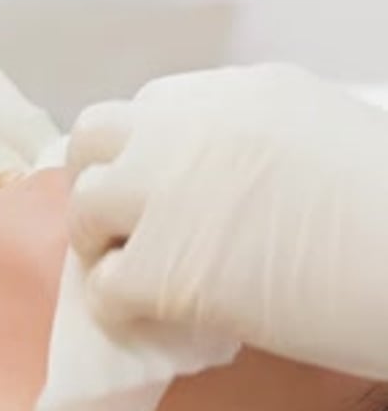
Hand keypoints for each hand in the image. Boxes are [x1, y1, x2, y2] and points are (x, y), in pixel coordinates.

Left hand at [68, 64, 387, 379]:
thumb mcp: (325, 134)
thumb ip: (262, 144)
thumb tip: (232, 182)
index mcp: (239, 92)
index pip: (154, 108)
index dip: (146, 150)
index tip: (157, 185)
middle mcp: (188, 127)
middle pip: (97, 134)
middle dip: (100, 175)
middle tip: (122, 220)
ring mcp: (166, 192)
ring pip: (84, 203)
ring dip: (99, 240)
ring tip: (132, 271)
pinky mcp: (162, 267)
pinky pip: (102, 286)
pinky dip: (117, 306)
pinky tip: (154, 318)